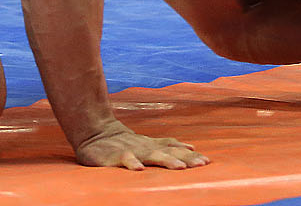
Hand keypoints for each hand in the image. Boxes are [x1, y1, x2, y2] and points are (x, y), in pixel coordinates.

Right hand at [74, 126, 209, 170]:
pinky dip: (132, 163)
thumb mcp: (147, 142)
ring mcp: (132, 150)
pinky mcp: (116, 156)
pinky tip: (139, 170)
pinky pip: (125, 160)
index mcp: (153, 145)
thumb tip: (191, 147)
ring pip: (152, 155)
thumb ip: (166, 144)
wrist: (94, 130)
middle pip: (170, 152)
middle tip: (202, 164)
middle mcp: (146, 147)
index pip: (175, 148)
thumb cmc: (122, 140)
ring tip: (180, 168)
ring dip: (167, 160)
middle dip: (187, 158)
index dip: (191, 155)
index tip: (207, 161)